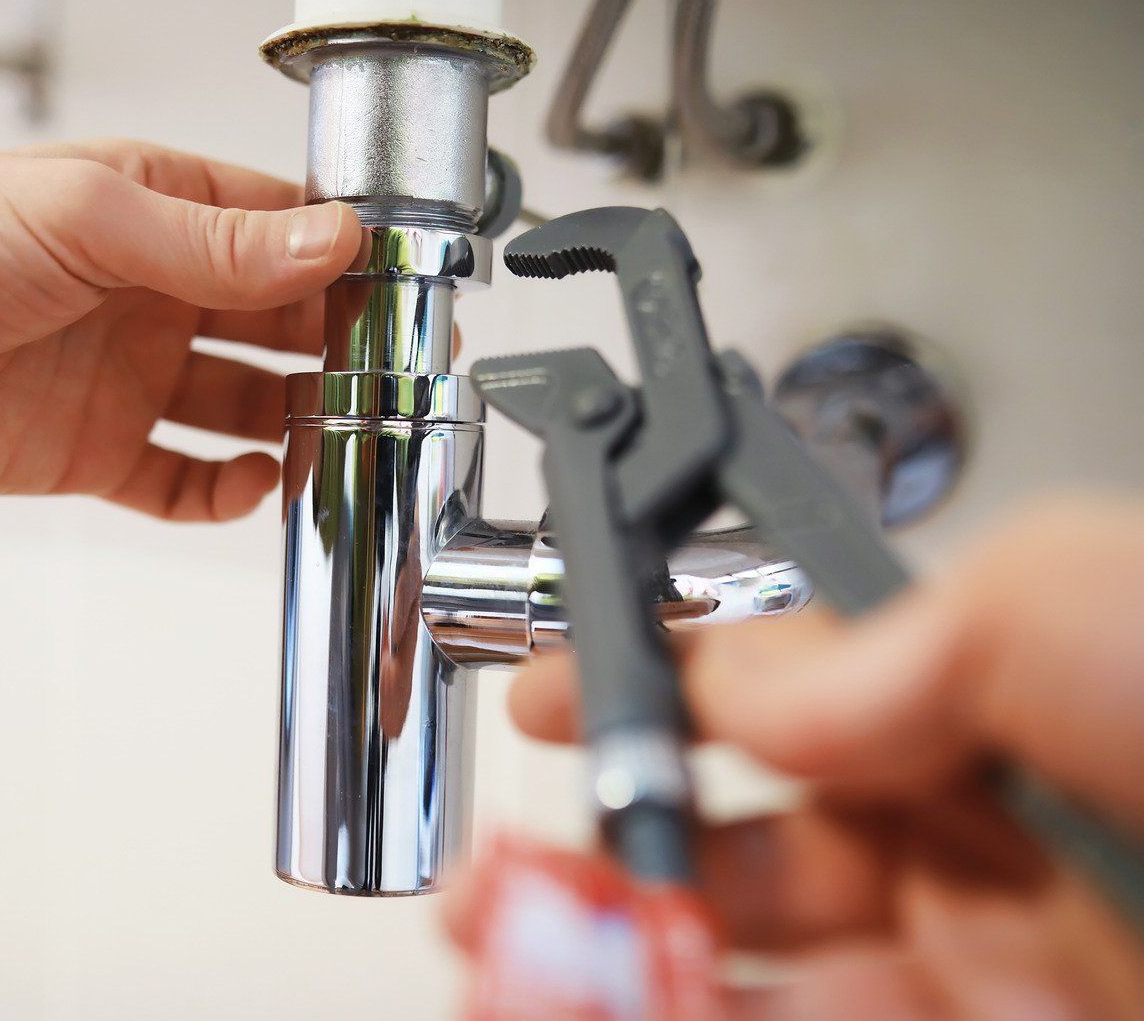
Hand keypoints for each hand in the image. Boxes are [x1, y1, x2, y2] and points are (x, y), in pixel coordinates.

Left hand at [0, 140, 360, 519]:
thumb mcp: (89, 219)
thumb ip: (213, 244)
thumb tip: (327, 243)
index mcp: (158, 213)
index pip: (280, 232)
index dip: (344, 262)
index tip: (404, 293)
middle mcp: (155, 296)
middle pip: (279, 325)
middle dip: (338, 349)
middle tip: (394, 377)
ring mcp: (130, 377)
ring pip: (245, 408)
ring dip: (296, 425)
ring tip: (339, 440)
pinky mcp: (97, 451)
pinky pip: (183, 480)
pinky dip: (225, 492)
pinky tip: (252, 486)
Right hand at [448, 498, 1143, 1019]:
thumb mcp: (1087, 615)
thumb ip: (901, 628)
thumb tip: (749, 680)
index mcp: (993, 726)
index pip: (786, 707)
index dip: (654, 699)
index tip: (553, 697)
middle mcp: (977, 866)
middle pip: (741, 858)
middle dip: (606, 853)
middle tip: (510, 867)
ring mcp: (976, 987)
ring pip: (736, 973)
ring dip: (606, 955)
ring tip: (510, 946)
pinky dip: (663, 1018)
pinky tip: (594, 997)